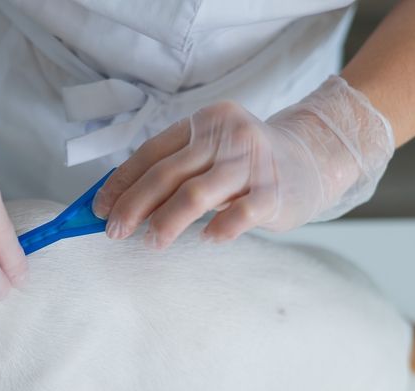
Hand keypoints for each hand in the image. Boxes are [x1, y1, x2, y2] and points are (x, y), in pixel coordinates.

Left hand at [92, 76, 393, 247]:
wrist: (315, 157)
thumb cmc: (249, 163)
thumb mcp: (213, 152)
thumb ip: (176, 169)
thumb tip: (120, 204)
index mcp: (204, 124)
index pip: (152, 153)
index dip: (122, 183)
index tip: (99, 209)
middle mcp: (227, 137)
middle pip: (168, 173)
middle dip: (134, 205)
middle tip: (114, 231)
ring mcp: (253, 163)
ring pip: (197, 193)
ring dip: (167, 221)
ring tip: (150, 242)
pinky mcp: (275, 191)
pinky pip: (241, 213)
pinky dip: (221, 228)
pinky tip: (208, 240)